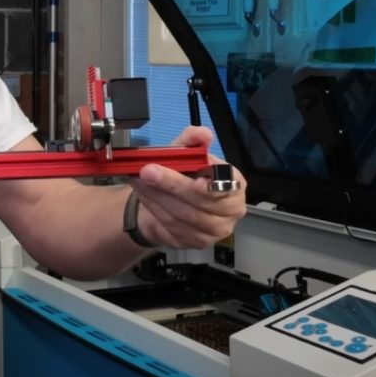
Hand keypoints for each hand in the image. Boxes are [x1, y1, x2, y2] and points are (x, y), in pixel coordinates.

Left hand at [130, 126, 245, 248]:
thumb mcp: (186, 151)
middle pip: (202, 202)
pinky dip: (155, 208)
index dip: (213, 185)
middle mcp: (231, 209)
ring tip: (140, 180)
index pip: (228, 185)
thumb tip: (202, 134)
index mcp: (234, 183)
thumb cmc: (186, 174)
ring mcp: (215, 229)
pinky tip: (144, 194)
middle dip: (172, 185)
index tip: (196, 180)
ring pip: (184, 215)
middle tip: (148, 171)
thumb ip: (193, 139)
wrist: (172, 200)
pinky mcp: (197, 242)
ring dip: (157, 196)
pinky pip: (173, 227)